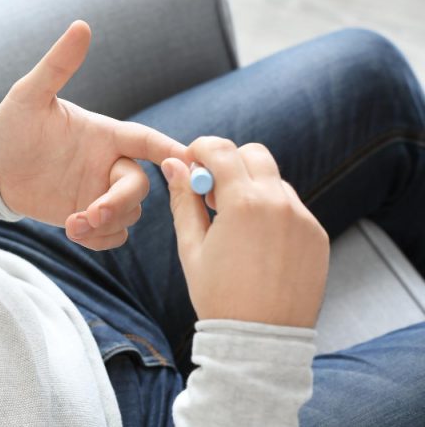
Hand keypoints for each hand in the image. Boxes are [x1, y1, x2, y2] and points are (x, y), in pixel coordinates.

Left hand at [0, 21, 185, 249]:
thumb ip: (58, 65)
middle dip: (120, 203)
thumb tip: (81, 26)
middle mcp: (107, 164)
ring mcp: (98, 191)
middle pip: (140, 188)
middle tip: (89, 214)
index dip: (169, 150)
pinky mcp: (86, 216)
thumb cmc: (10, 126)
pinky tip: (75, 234)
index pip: (147, 141)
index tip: (187, 161)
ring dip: (107, 224)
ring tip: (73, 225)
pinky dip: (102, 240)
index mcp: (104, 135)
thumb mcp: (30, 95)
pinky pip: (112, 235)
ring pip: (129, 215)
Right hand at [161, 138, 328, 327]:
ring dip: (252, 189)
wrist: (260, 341)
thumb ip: (183, 200)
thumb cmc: (218, 296)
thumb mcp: (191, 247)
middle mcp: (279, 203)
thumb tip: (174, 165)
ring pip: (274, 181)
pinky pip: (292, 208)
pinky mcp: (317, 236)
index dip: (201, 149)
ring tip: (235, 226)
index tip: (192, 164)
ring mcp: (303, 219)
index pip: (221, 150)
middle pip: (254, 154)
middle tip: (213, 195)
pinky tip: (258, 244)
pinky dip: (273, 212)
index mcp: (243, 203)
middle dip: (230, 163)